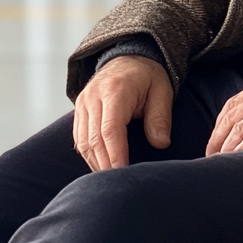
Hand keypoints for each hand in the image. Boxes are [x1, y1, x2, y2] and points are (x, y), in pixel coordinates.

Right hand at [73, 55, 172, 170]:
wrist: (128, 57)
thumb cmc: (148, 76)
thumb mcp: (162, 91)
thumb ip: (160, 117)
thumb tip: (161, 143)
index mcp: (115, 90)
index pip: (110, 129)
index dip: (115, 155)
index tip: (123, 173)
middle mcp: (94, 96)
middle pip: (94, 139)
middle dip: (105, 165)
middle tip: (118, 185)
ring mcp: (83, 103)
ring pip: (83, 142)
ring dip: (96, 163)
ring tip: (111, 180)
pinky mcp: (79, 109)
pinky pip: (79, 138)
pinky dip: (89, 154)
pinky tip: (102, 166)